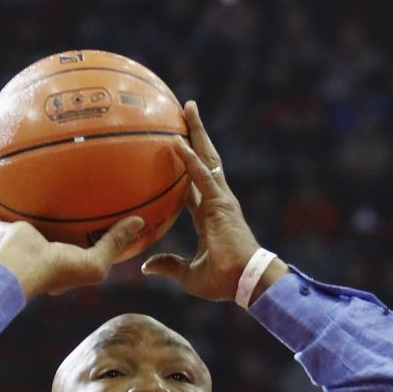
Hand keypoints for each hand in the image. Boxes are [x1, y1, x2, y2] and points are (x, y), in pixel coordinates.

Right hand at [0, 193, 145, 300]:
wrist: (26, 270)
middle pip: (45, 230)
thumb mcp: (95, 262)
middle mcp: (39, 251)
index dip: (81, 237)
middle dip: (49, 219)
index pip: (73, 246)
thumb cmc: (60, 271)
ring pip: (17, 222)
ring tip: (20, 188)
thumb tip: (139, 221)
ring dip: (17, 208)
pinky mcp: (2, 233)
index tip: (90, 222)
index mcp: (60, 261)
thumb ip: (115, 242)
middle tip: (56, 202)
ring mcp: (18, 243)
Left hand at [141, 102, 280, 301]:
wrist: (245, 282)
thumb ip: (169, 265)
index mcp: (209, 214)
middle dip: (195, 135)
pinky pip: (202, 176)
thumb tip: (147, 266)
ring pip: (206, 158)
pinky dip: (190, 159)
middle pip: (203, 160)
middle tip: (185, 112)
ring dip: (196, 133)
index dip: (186, 164)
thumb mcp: (188, 274)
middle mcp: (216, 200)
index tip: (176, 148)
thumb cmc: (223, 281)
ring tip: (188, 109)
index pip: (194, 183)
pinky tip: (179, 142)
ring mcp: (220, 198)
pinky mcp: (221, 203)